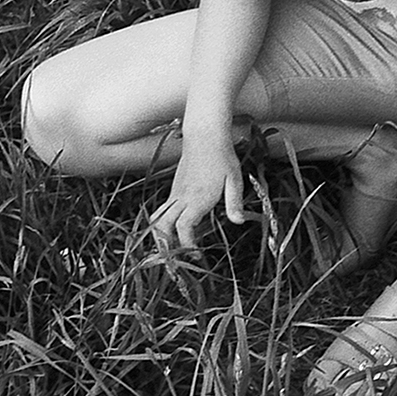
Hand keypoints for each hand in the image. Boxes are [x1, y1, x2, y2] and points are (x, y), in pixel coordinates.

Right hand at [149, 135, 245, 253]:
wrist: (204, 135)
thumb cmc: (222, 157)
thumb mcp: (234, 179)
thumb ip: (234, 202)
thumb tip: (238, 221)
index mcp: (197, 198)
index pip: (183, 227)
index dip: (186, 244)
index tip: (195, 256)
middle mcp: (182, 198)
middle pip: (162, 226)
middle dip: (165, 245)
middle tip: (175, 260)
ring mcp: (176, 193)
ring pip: (158, 218)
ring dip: (160, 235)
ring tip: (170, 250)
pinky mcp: (175, 190)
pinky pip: (164, 211)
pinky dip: (165, 224)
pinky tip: (176, 232)